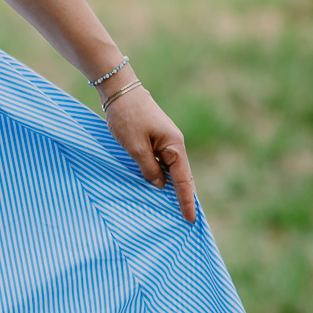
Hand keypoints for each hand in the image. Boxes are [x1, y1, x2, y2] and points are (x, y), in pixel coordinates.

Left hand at [103, 83, 197, 222]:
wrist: (121, 93)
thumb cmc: (127, 118)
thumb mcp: (135, 147)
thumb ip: (148, 168)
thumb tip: (159, 185)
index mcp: (174, 146)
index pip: (183, 180)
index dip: (186, 200)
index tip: (190, 218)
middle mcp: (174, 145)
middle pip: (182, 177)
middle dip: (184, 198)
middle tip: (188, 220)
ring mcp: (166, 143)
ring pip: (172, 172)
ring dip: (173, 189)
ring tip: (176, 210)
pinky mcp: (156, 141)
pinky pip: (162, 165)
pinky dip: (162, 178)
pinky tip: (160, 189)